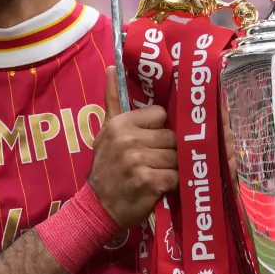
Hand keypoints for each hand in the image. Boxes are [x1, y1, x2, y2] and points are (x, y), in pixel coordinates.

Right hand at [88, 66, 177, 228]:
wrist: (97, 207)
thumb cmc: (106, 168)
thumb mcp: (106, 132)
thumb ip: (113, 100)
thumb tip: (111, 66)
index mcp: (120, 124)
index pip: (160, 115)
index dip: (160, 130)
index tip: (151, 143)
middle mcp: (128, 139)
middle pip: (172, 137)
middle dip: (169, 152)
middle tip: (155, 163)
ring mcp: (138, 161)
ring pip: (177, 157)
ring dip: (172, 169)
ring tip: (157, 175)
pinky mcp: (148, 181)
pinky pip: (176, 177)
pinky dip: (172, 185)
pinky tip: (159, 188)